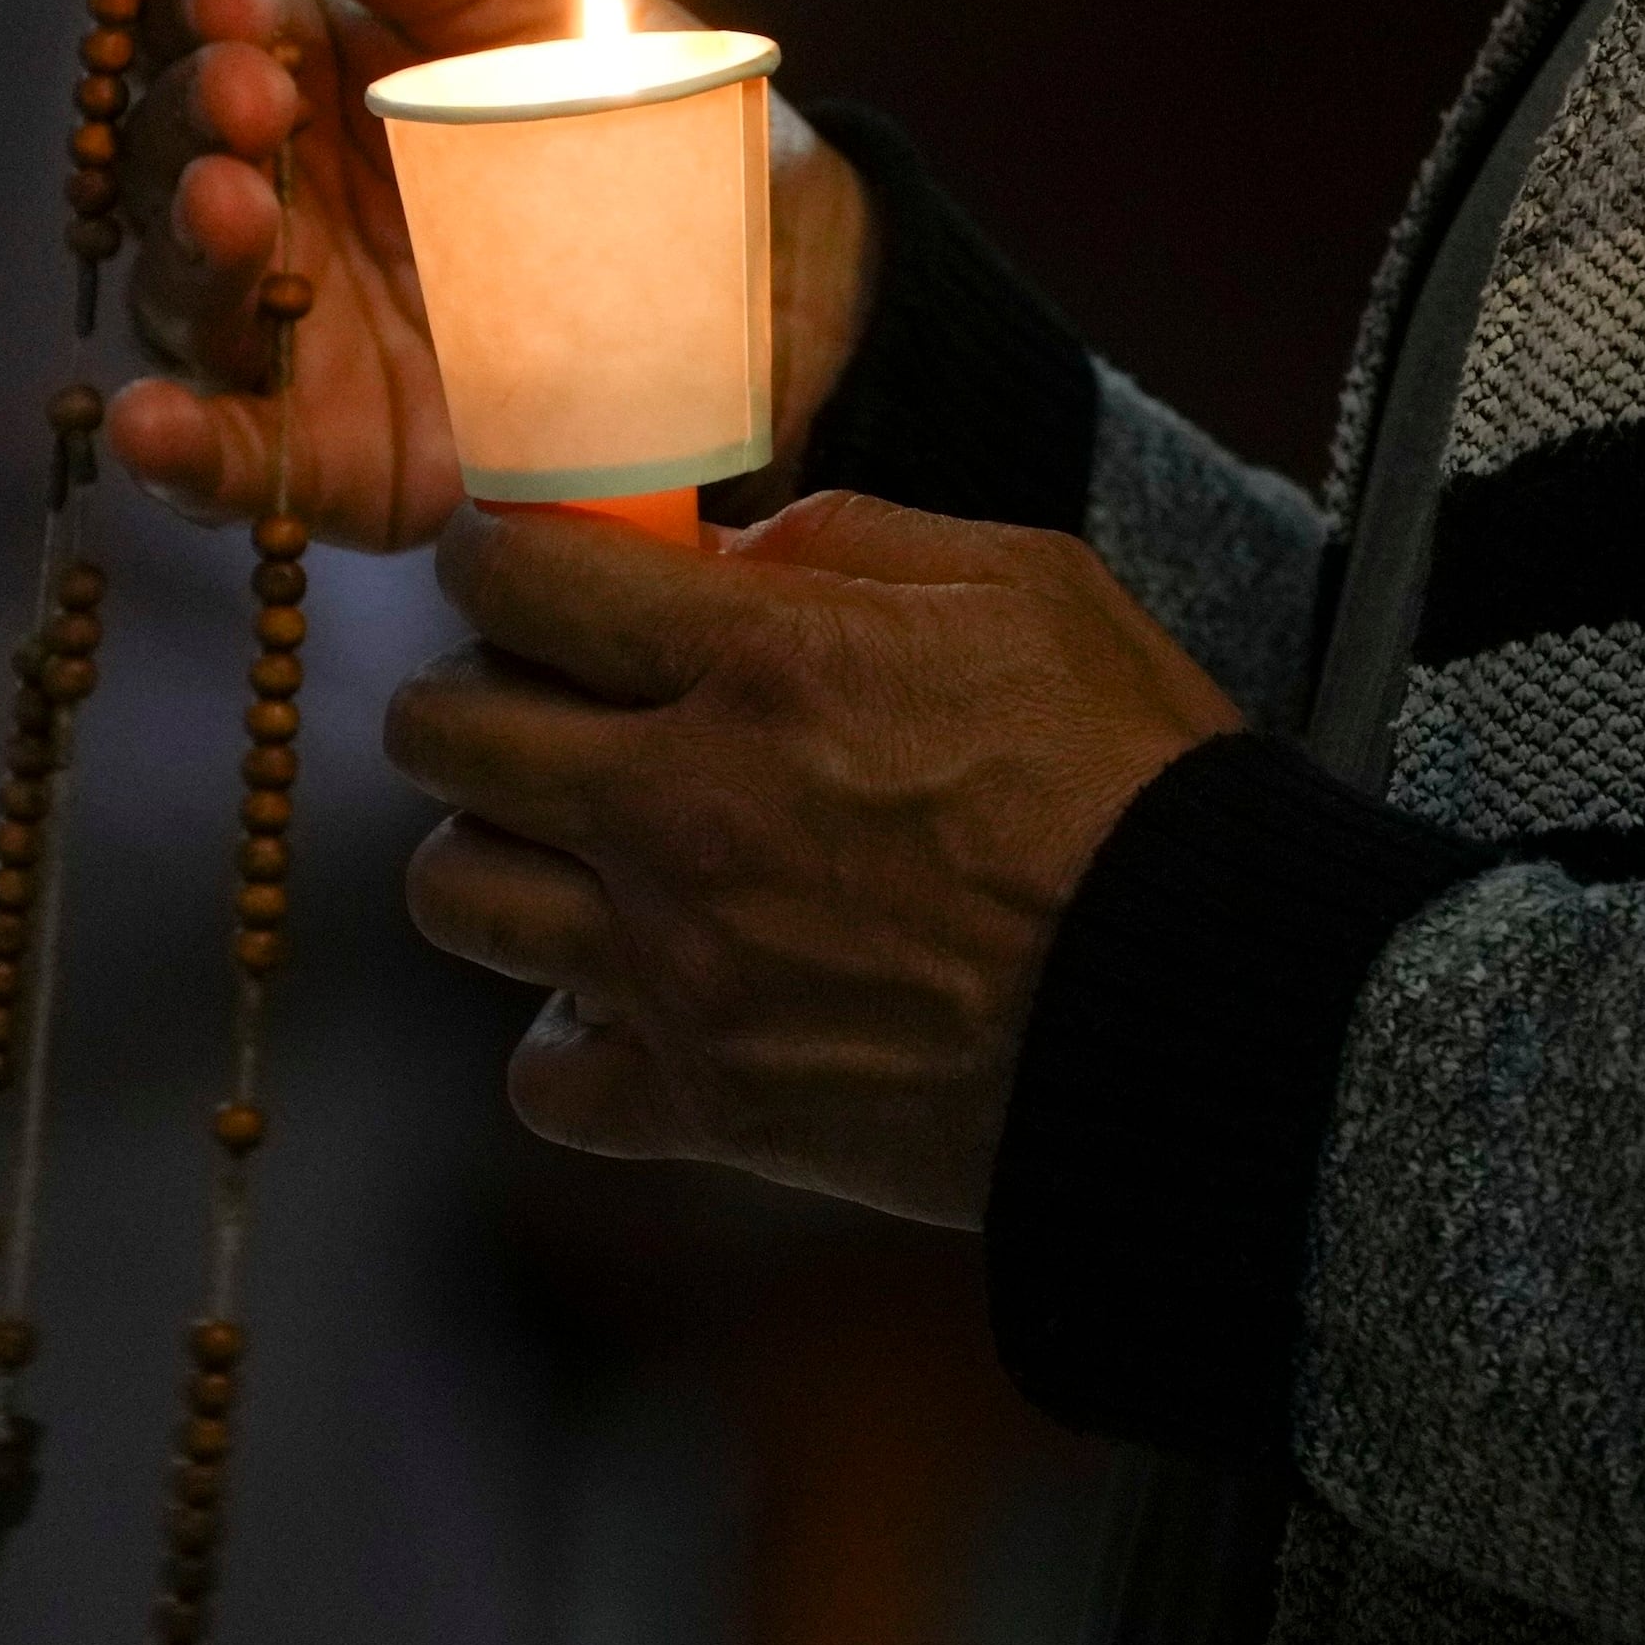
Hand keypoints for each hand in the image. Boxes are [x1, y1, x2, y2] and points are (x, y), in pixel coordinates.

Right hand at [104, 0, 881, 546]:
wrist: (769, 265)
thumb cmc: (640, 106)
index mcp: (300, 66)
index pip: (190, 24)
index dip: (190, 3)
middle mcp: (274, 195)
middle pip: (161, 154)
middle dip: (188, 116)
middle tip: (250, 92)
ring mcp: (295, 330)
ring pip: (182, 296)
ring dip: (188, 250)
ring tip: (230, 208)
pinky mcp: (337, 453)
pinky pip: (229, 463)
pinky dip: (178, 448)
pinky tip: (157, 425)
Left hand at [385, 494, 1242, 1226]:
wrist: (1201, 1013)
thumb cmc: (1137, 785)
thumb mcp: (1028, 588)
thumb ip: (852, 542)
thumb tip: (721, 550)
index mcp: (765, 664)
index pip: (515, 577)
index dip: (490, 558)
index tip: (512, 572)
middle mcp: (689, 809)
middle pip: (443, 731)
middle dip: (470, 699)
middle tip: (533, 708)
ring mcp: (683, 967)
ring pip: (454, 893)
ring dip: (497, 858)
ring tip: (574, 854)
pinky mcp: (708, 1102)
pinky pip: (540, 1076)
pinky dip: (568, 1042)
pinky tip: (632, 1001)